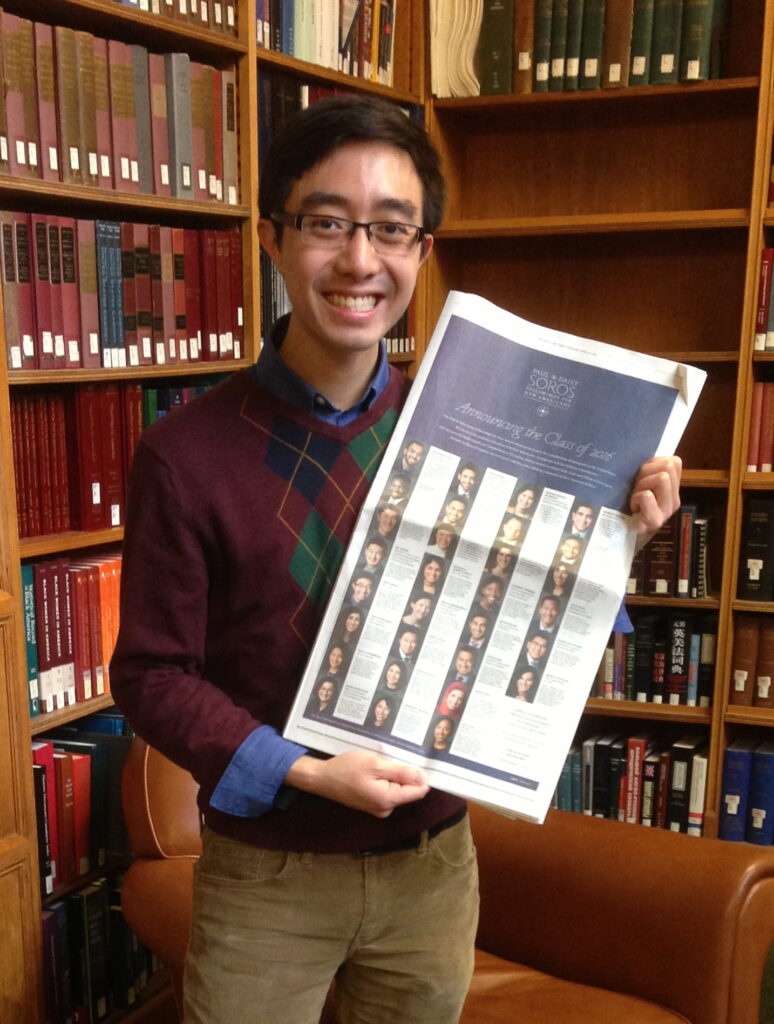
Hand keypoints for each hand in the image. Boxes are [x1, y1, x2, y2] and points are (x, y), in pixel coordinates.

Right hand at [285, 750, 428, 817]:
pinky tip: (373, 769)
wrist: (322, 778)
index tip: (416, 760)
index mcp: (388, 800)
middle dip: (403, 773)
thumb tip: (424, 778)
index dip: (421, 775)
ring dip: (392, 775)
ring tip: (380, 761)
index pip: (418, 791)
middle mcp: (385, 809)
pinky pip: (386, 790)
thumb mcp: (375, 765)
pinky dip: (384, 779)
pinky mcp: (371, 804)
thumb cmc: (347, 769)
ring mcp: (378, 808)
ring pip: (396, 789)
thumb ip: (401, 773)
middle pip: (407, 790)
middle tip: (389, 758)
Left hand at [630, 455, 681, 551]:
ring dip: (642, 485)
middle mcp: (673, 500)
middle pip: (668, 466)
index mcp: (671, 490)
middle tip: (635, 488)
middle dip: (646, 472)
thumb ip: (646, 473)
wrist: (619, 540)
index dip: (654, 462)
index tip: (641, 475)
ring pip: (662, 478)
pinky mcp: (656, 521)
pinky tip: (631, 509)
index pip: (675, 461)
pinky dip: (635, 498)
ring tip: (633, 498)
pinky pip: (647, 496)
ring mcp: (666, 511)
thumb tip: (644, 452)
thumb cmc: (626, 510)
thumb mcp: (639, 487)